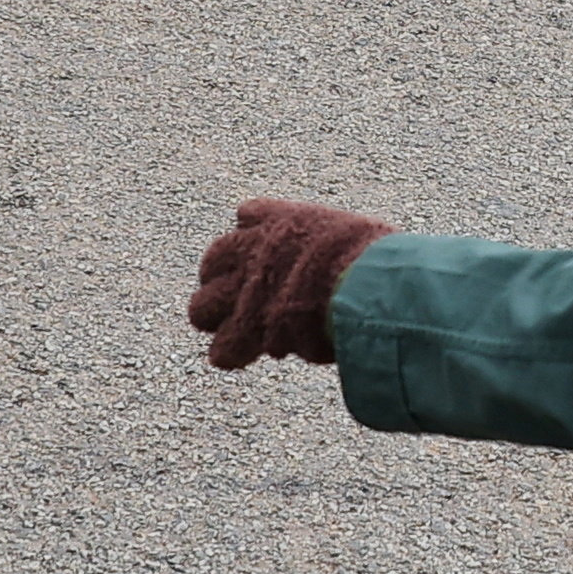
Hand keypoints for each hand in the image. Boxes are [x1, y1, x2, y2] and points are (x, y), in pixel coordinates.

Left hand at [190, 198, 392, 370]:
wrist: (359, 285)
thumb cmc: (371, 260)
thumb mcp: (350, 235)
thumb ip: (329, 242)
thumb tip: (347, 257)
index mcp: (279, 220)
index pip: (246, 216)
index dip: (255, 237)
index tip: (265, 256)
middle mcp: (250, 250)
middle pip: (211, 263)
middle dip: (222, 282)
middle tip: (239, 300)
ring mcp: (242, 290)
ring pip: (201, 309)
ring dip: (217, 321)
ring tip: (236, 333)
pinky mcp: (246, 328)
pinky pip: (223, 349)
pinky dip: (233, 354)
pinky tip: (244, 357)